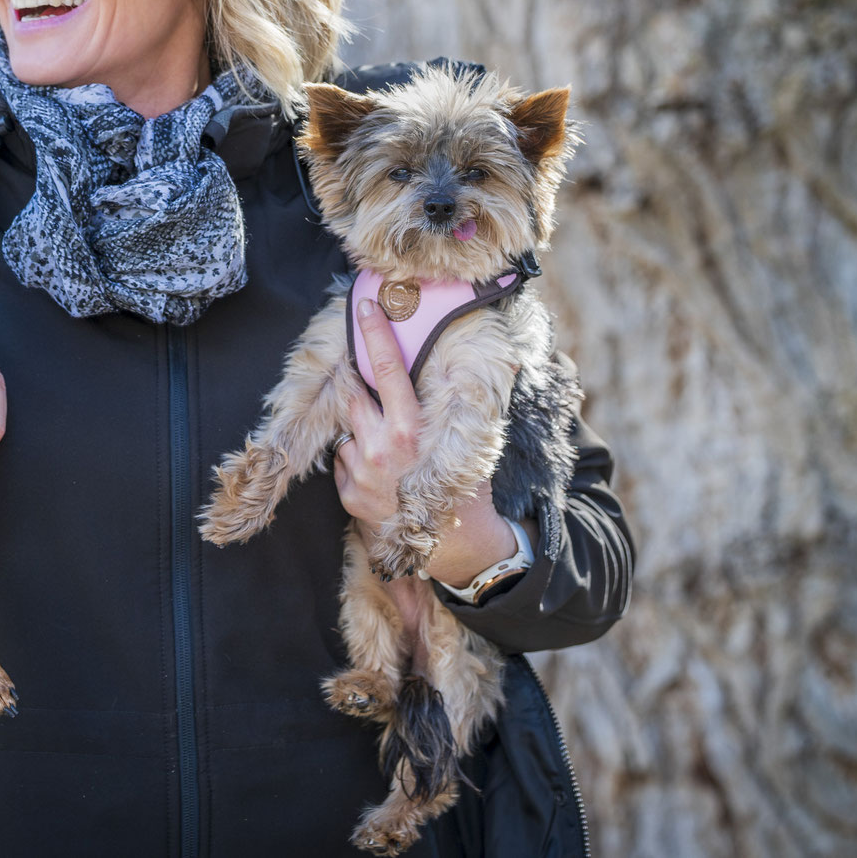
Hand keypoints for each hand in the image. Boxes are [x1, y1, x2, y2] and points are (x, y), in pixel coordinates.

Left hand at [337, 297, 517, 587]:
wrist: (454, 549)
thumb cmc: (467, 490)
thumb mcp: (473, 443)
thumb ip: (471, 406)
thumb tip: (514, 361)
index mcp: (412, 430)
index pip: (387, 370)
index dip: (374, 334)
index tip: (363, 308)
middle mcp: (380, 449)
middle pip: (354, 394)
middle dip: (358, 383)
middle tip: (366, 377)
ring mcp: (360, 473)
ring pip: (347, 428)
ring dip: (360, 427)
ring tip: (386, 443)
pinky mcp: (348, 495)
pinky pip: (342, 460)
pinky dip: (355, 457)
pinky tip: (379, 471)